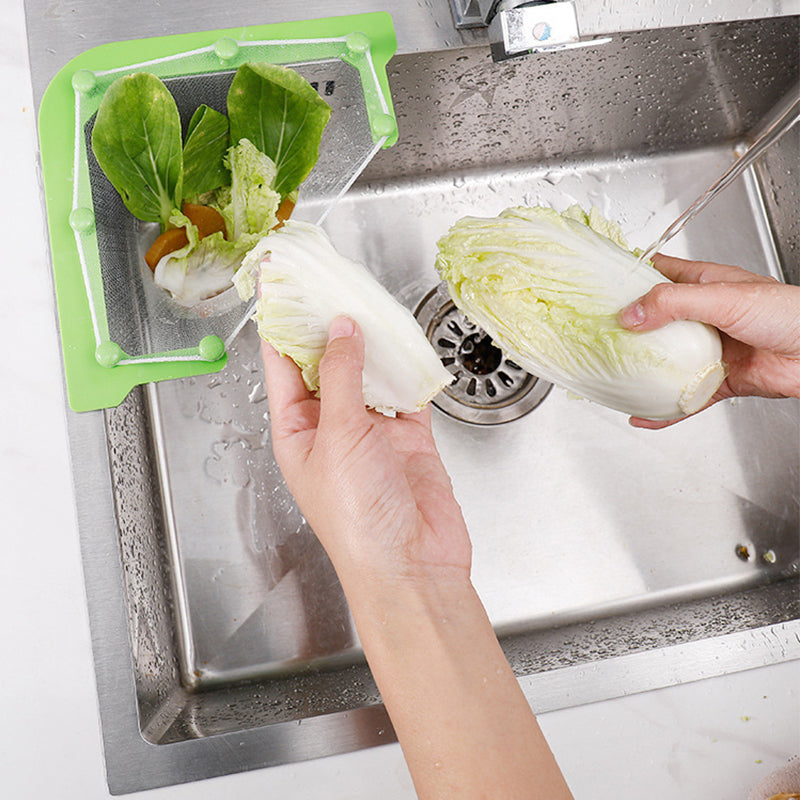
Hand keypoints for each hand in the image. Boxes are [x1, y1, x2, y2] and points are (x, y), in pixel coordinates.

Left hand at [261, 316, 571, 799]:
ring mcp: (372, 432)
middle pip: (325, 363)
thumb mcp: (338, 437)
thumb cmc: (358, 520)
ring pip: (368, 373)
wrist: (413, 565)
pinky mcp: (409, 438)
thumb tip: (341, 328)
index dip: (278, 323)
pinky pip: (407, 393)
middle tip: (332, 280)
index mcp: (297, 430)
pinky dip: (410, 370)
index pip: (281, 365)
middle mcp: (332, 427)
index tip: (277, 283)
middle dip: (328, 325)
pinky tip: (409, 345)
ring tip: (371, 300)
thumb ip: (342, 377)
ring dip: (371, 342)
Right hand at [619, 254, 799, 427]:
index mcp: (706, 285)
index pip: (660, 273)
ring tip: (614, 374)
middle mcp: (704, 317)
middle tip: (599, 333)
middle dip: (627, 327)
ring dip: (641, 370)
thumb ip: (674, 303)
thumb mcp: (724, 297)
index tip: (603, 286)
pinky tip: (643, 414)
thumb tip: (631, 313)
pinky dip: (662, 409)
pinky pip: (683, 397)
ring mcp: (710, 350)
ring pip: (665, 361)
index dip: (630, 276)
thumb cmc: (790, 314)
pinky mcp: (718, 380)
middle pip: (655, 320)